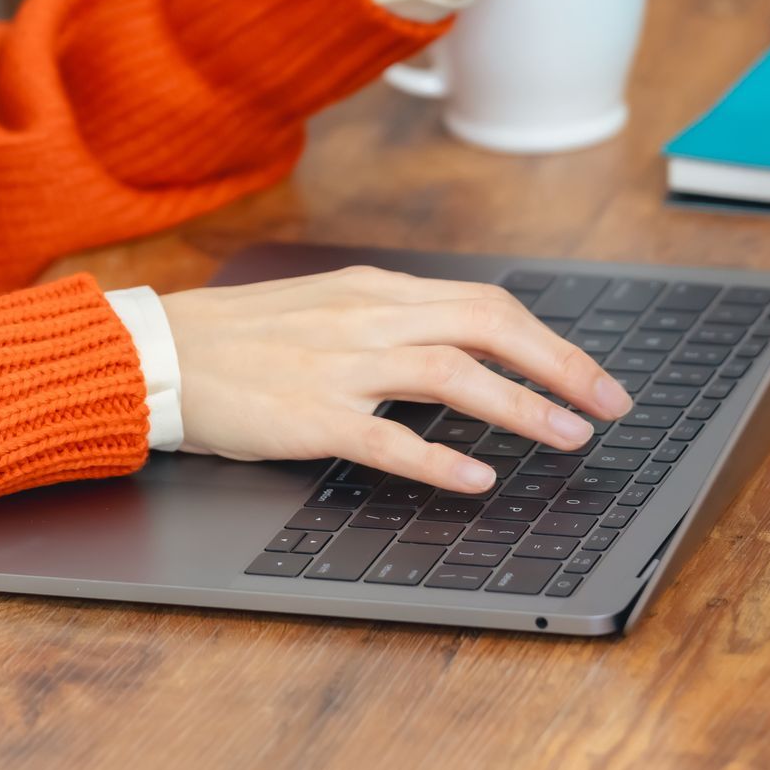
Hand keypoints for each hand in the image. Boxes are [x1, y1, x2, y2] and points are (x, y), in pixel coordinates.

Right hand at [160, 266, 631, 491]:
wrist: (159, 353)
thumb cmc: (241, 339)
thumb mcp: (327, 308)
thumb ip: (393, 321)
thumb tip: (465, 344)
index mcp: (376, 292)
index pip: (485, 304)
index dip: (549, 340)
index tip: (592, 375)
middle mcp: (367, 319)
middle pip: (488, 326)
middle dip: (561, 366)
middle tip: (610, 404)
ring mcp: (340, 366)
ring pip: (453, 374)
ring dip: (521, 407)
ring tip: (569, 436)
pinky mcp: (310, 416)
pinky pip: (388, 437)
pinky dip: (440, 458)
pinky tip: (477, 478)